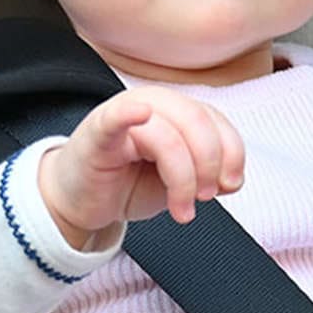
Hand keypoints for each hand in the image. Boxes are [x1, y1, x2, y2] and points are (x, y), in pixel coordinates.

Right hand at [38, 87, 245, 249]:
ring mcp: (124, 115)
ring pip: (169, 134)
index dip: (232, 153)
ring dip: (183, 177)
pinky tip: (140, 115)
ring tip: (181, 208)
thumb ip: (205, 174)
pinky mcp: (97, 133)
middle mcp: (153, 104)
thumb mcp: (177, 181)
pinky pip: (115, 118)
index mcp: (176, 111)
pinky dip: (129, 113)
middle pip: (197, 121)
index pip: (216, 119)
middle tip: (204, 198)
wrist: (80, 202)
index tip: (229, 186)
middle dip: (209, 165)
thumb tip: (232, 181)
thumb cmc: (126, 184)